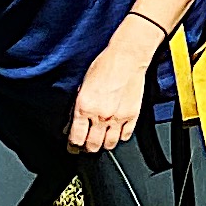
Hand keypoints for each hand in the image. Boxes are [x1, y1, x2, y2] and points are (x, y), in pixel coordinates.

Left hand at [68, 29, 156, 157]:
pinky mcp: (132, 116)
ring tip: (101, 140)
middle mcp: (100, 115)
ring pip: (110, 145)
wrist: (127, 58)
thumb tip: (74, 122)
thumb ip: (78, 106)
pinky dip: (120, 137)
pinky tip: (116, 132)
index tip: (73, 146)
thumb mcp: (83, 85)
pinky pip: (125, 136)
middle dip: (87, 148)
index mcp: (84, 107)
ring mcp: (118, 118)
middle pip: (92, 146)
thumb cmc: (104, 65)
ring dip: (104, 144)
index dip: (73, 146)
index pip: (76, 138)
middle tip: (86, 145)